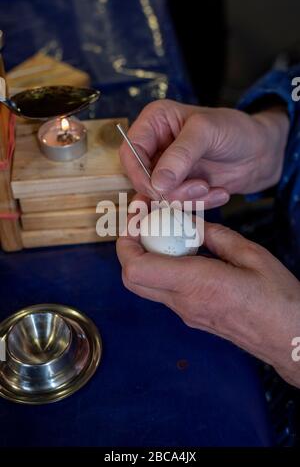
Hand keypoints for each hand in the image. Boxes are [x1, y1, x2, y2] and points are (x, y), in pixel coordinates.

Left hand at [117, 219, 299, 387]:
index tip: (137, 218)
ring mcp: (186, 313)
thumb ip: (216, 236)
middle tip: (144, 222)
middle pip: (132, 279)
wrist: (289, 338)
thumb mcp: (251, 255)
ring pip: (146, 284)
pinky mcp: (191, 316)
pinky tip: (184, 252)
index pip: (137, 269)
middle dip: (129, 247)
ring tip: (167, 232)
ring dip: (146, 256)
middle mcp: (184, 302)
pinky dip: (163, 268)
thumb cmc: (277, 299)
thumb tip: (192, 224)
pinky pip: (165, 291)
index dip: (126, 241)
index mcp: (198, 284)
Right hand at [119, 100, 288, 207]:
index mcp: (155, 122)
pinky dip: (197, 206)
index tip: (159, 189)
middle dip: (170, 191)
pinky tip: (218, 193)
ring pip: (158, 197)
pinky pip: (176, 206)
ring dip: (186, 200)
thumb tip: (157, 183)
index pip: (130, 151)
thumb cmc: (236, 130)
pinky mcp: (178, 188)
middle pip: (142, 179)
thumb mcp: (208, 132)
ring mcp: (166, 170)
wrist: (260, 152)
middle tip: (200, 187)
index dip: (139, 173)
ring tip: (210, 188)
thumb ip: (180, 155)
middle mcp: (155, 146)